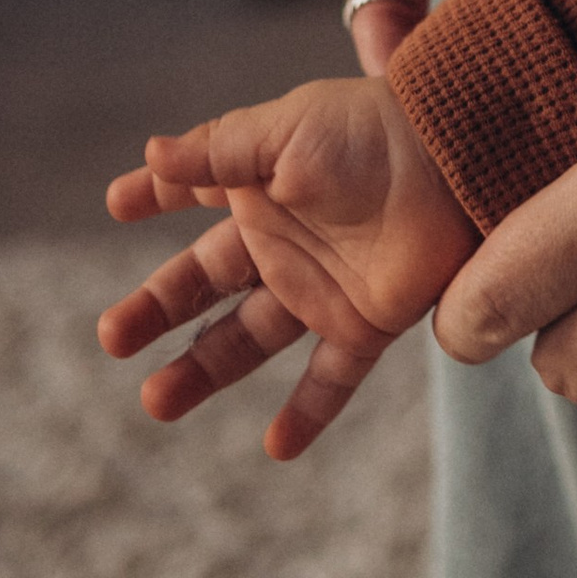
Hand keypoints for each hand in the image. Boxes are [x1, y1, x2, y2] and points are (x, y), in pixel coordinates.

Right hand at [99, 78, 477, 457]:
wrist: (463, 160)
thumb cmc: (376, 130)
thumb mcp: (288, 130)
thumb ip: (219, 151)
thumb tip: (150, 152)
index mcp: (263, 183)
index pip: (196, 189)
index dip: (155, 191)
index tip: (117, 202)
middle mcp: (286, 239)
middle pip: (207, 281)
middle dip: (158, 308)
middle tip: (113, 337)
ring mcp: (324, 285)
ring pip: (249, 338)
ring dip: (204, 369)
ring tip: (156, 401)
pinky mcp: (368, 322)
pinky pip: (334, 379)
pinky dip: (308, 414)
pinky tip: (277, 447)